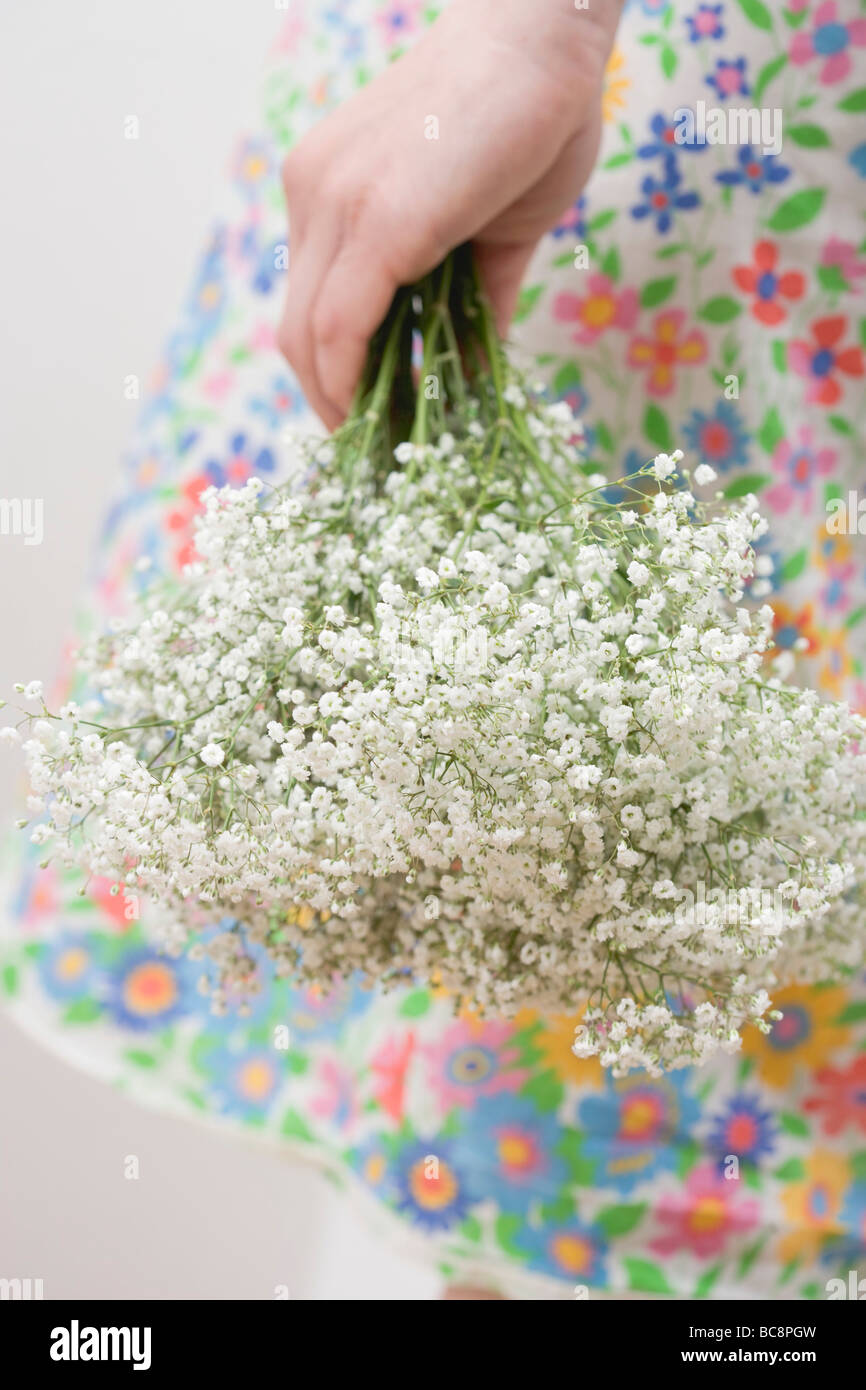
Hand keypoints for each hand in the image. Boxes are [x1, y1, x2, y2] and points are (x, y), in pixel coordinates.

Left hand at [277, 0, 621, 428]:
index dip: (334, 378)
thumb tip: (479, 371)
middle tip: (374, 457)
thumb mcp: (490, 230)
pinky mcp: (376, 219)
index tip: (370, 428)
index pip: (310, 308)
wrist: (548, 32)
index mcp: (330, 193)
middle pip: (296, 332)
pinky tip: (379, 422)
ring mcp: (337, 203)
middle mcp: (316, 195)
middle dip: (332, 405)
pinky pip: (342, 327)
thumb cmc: (530, 117)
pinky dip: (354, 384)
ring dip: (343, 406)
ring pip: (310, 338)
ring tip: (381, 455)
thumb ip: (473, 303)